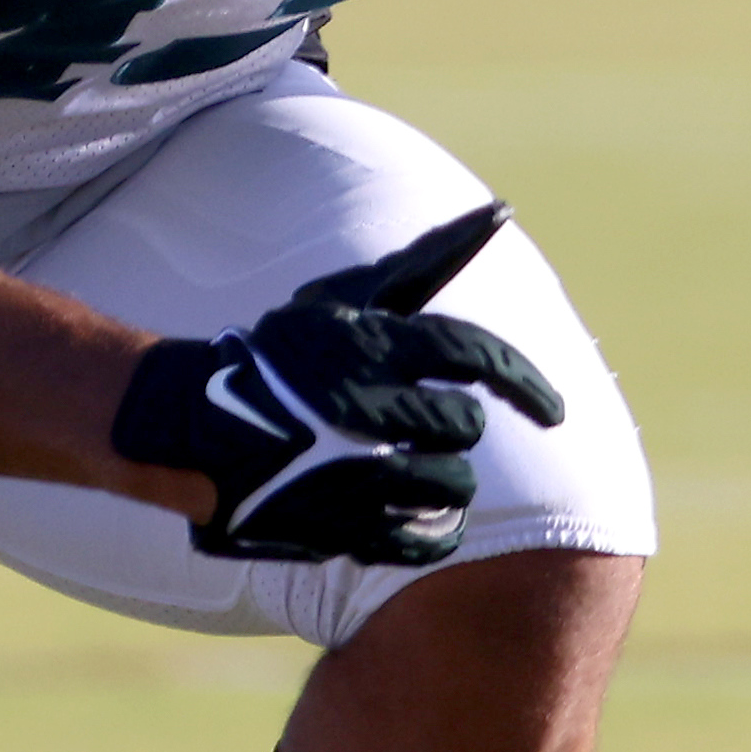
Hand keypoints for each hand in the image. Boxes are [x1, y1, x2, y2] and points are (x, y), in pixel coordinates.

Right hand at [117, 206, 567, 569]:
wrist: (195, 425)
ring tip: (415, 476)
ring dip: (444, 484)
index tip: (555, 413)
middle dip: (452, 431)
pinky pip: (423, 539)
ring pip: (452, 487)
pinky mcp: (340, 526)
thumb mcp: (349, 298)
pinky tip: (416, 520)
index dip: (525, 385)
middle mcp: (368, 404)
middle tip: (422, 431)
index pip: (477, 357)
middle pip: (464, 427)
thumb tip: (498, 212)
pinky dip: (431, 533)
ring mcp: (353, 469)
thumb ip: (425, 262)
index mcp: (375, 345)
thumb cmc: (286, 356)